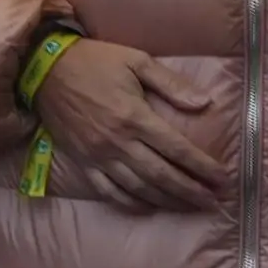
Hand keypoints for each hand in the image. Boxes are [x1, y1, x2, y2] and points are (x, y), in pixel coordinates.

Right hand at [30, 39, 220, 212]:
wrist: (44, 69)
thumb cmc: (95, 61)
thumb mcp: (136, 60)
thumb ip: (171, 84)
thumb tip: (204, 102)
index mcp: (135, 116)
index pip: (178, 149)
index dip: (203, 167)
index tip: (223, 179)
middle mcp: (119, 142)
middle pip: (163, 176)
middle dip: (191, 191)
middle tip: (214, 202)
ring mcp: (99, 156)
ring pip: (139, 188)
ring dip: (168, 201)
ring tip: (190, 207)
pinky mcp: (83, 163)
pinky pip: (110, 192)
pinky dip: (132, 203)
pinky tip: (149, 207)